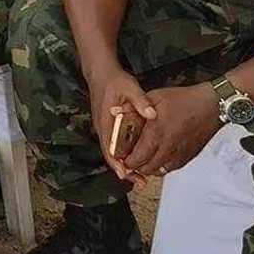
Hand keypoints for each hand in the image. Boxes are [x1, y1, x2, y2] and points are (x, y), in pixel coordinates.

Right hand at [88, 65, 156, 183]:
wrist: (100, 72)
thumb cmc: (114, 80)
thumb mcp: (129, 87)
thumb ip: (140, 101)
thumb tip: (152, 115)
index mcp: (106, 122)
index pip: (108, 148)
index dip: (117, 163)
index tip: (126, 175)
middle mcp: (102, 128)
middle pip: (110, 154)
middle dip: (124, 169)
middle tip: (140, 181)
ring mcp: (104, 127)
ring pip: (112, 151)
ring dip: (124, 164)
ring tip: (140, 175)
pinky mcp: (108, 126)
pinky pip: (114, 145)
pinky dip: (124, 154)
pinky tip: (136, 157)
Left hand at [123, 83, 221, 176]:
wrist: (211, 106)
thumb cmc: (184, 100)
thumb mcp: (153, 97)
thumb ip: (132, 107)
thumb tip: (114, 112)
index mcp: (156, 133)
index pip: (136, 157)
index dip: (125, 160)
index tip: (119, 156)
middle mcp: (167, 147)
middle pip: (146, 168)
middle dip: (134, 165)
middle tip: (128, 158)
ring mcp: (179, 154)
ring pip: (158, 171)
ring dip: (147, 167)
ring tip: (141, 158)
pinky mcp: (188, 156)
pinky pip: (171, 168)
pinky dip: (161, 167)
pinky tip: (156, 158)